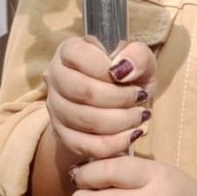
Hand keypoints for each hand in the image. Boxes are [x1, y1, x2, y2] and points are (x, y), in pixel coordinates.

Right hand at [44, 35, 156, 160]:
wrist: (124, 103)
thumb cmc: (130, 75)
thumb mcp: (141, 59)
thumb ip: (137, 55)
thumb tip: (122, 69)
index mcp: (70, 50)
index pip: (78, 55)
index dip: (106, 69)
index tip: (127, 77)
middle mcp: (55, 76)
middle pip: (82, 91)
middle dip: (119, 98)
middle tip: (140, 98)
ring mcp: (55, 107)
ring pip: (83, 120)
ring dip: (119, 121)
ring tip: (138, 116)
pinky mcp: (62, 134)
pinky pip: (83, 145)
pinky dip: (112, 144)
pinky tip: (130, 135)